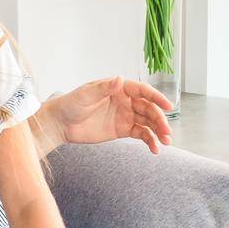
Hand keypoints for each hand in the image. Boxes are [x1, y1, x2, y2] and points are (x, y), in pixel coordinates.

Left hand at [46, 76, 172, 151]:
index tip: (169, 106)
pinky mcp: (122, 130)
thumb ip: (103, 88)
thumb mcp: (85, 95)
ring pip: (148, 122)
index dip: (157, 98)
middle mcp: (126, 101)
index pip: (143, 91)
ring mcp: (125, 115)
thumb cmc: (70, 104)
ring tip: (166, 142)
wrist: (60, 124)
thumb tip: (120, 78)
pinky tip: (155, 149)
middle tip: (167, 131)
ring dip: (158, 131)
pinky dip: (149, 140)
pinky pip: (140, 134)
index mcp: (119, 88)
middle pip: (149, 108)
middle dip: (160, 119)